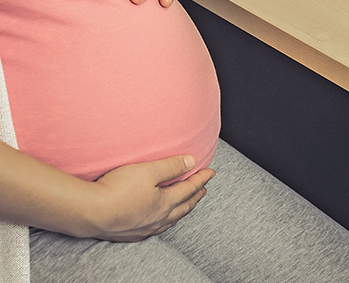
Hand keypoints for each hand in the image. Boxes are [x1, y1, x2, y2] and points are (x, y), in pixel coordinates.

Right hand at [87, 155, 214, 241]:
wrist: (89, 212)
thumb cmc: (116, 190)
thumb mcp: (148, 170)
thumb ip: (171, 166)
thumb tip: (192, 162)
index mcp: (165, 203)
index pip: (189, 188)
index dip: (201, 179)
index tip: (210, 172)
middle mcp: (158, 219)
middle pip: (183, 206)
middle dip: (195, 196)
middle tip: (202, 189)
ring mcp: (144, 229)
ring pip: (171, 219)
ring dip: (181, 209)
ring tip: (186, 204)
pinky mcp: (130, 235)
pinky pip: (155, 229)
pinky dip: (165, 221)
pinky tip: (159, 221)